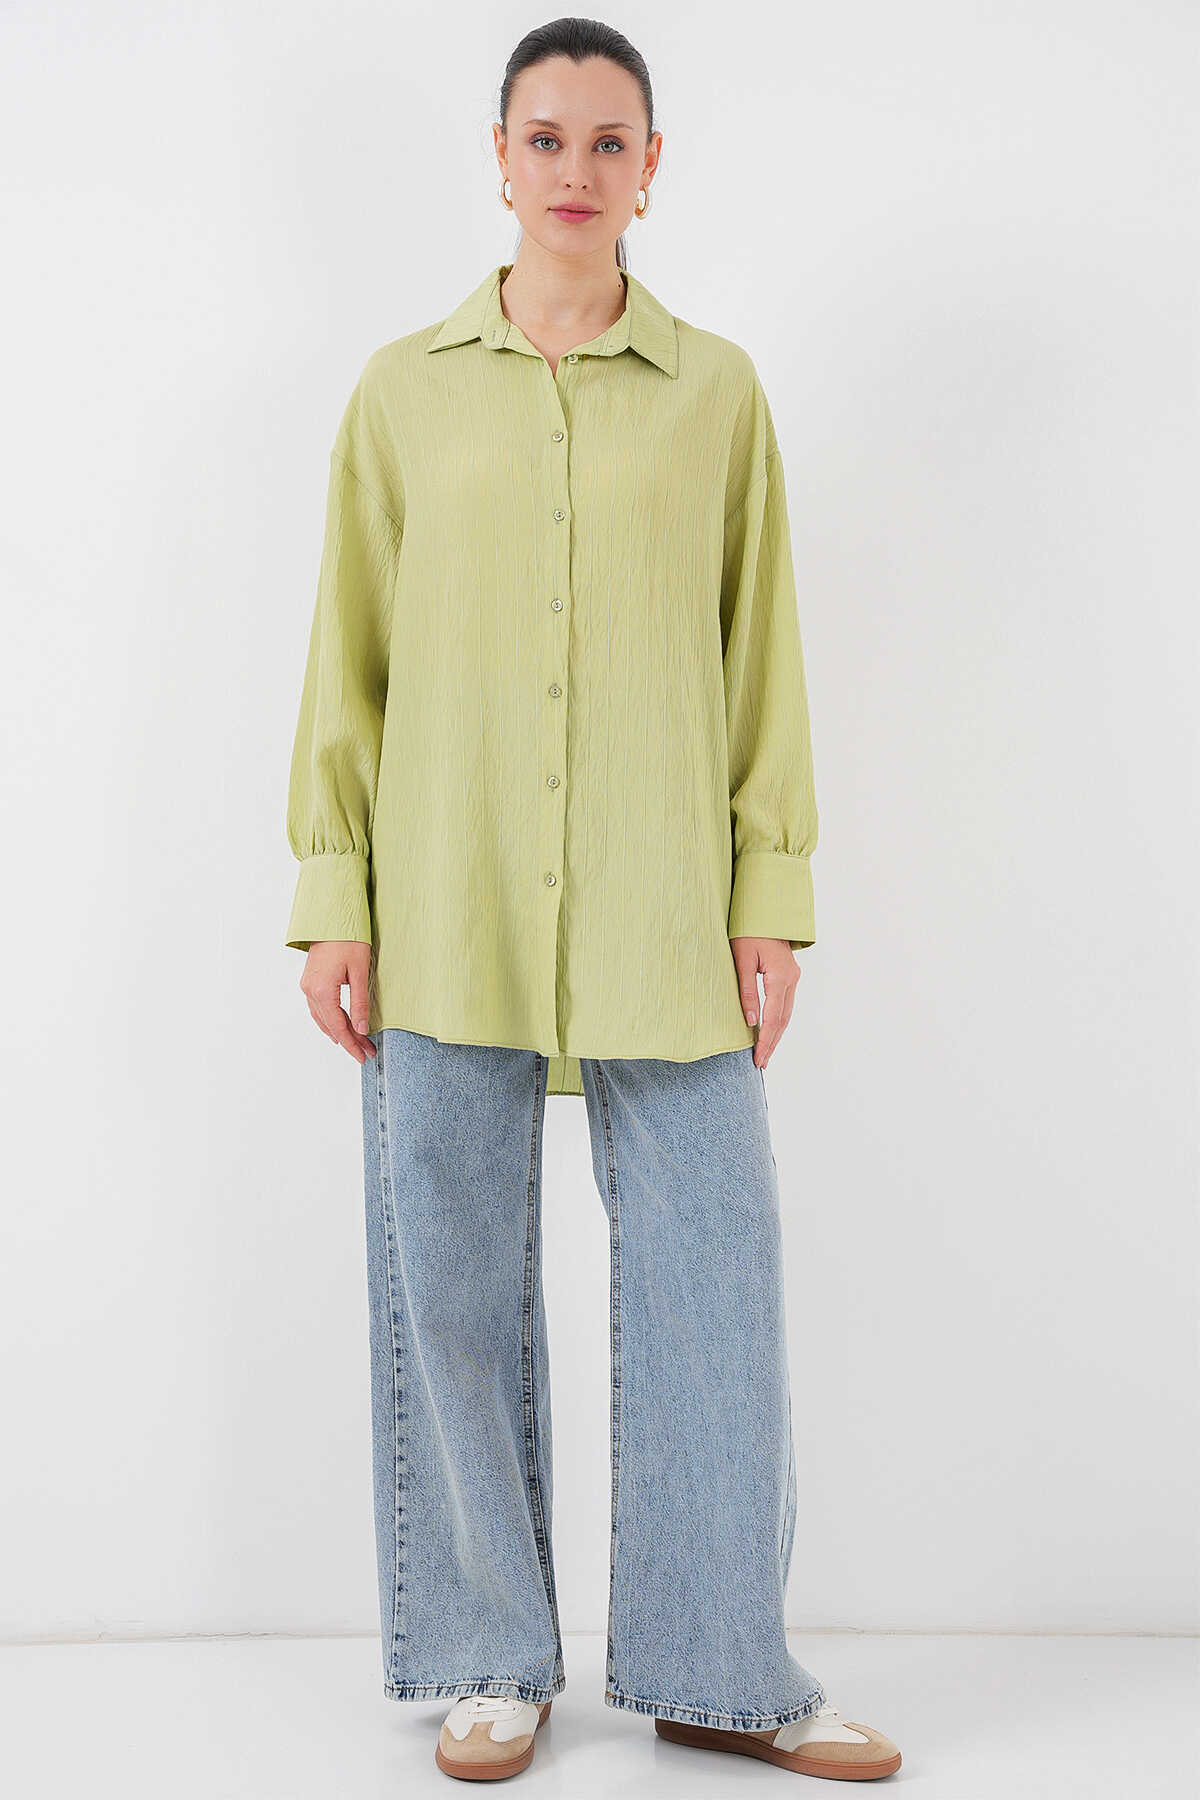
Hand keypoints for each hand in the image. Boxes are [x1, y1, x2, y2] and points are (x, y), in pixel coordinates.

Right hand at [299, 941, 377, 1062]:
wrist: (332, 917)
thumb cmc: (348, 939)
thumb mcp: (360, 972)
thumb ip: (360, 1003)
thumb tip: (361, 1029)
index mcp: (321, 990)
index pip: (338, 1027)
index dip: (352, 1044)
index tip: (364, 1055)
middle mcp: (310, 990)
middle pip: (330, 1025)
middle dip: (349, 1040)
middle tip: (367, 1052)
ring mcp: (307, 985)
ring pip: (322, 1018)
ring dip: (339, 1031)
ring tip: (357, 1042)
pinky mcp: (310, 980)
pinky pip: (318, 1008)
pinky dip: (330, 1019)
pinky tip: (339, 1025)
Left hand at [729, 937, 800, 1070]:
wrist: (763, 910)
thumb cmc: (748, 931)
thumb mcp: (741, 959)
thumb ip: (746, 991)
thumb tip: (750, 1022)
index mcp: (780, 976)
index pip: (773, 1018)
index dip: (765, 1040)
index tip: (757, 1058)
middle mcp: (791, 979)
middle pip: (783, 1020)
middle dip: (772, 1043)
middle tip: (761, 1064)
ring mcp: (793, 977)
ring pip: (786, 1013)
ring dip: (776, 1034)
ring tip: (765, 1053)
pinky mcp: (789, 975)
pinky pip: (785, 1004)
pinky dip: (778, 1020)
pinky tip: (770, 1031)